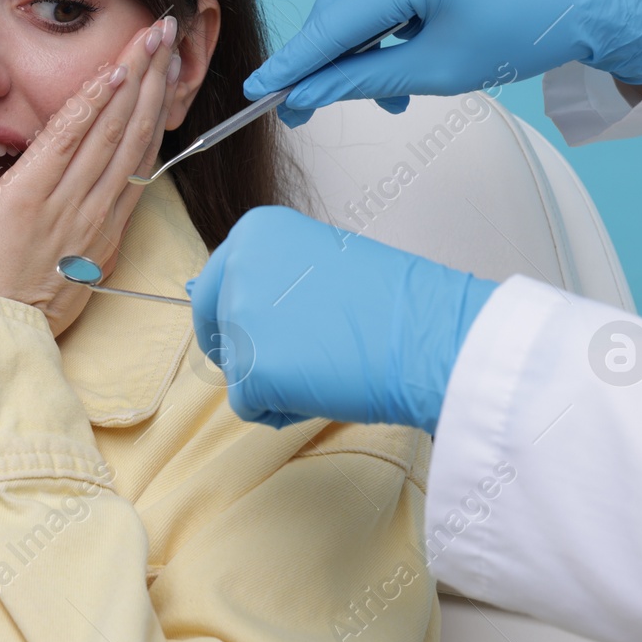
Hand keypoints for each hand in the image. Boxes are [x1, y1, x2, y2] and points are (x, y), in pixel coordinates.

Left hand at [0, 15, 180, 335]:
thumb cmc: (13, 312)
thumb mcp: (64, 280)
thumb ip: (79, 243)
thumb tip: (90, 221)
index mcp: (102, 232)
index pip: (138, 159)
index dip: (155, 111)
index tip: (165, 74)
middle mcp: (96, 215)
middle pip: (136, 135)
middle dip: (155, 80)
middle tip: (168, 34)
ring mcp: (68, 206)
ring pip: (113, 130)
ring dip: (135, 76)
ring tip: (150, 35)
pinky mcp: (30, 199)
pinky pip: (69, 141)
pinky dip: (94, 104)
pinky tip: (112, 71)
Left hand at [185, 205, 497, 433]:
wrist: (428, 336)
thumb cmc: (390, 304)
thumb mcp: (319, 263)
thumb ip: (274, 278)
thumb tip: (241, 309)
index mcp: (255, 231)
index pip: (213, 284)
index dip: (229, 319)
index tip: (251, 336)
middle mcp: (237, 264)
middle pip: (215, 327)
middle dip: (241, 352)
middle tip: (286, 363)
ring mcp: (241, 315)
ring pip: (233, 369)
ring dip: (270, 381)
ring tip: (324, 367)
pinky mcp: (251, 367)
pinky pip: (247, 405)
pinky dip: (278, 410)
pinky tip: (321, 390)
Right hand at [246, 0, 641, 126]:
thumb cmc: (524, 32)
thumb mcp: (438, 70)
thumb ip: (363, 81)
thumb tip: (307, 97)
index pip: (334, 23)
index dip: (293, 63)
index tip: (257, 91)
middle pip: (340, 6)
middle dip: (329, 59)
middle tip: (311, 109)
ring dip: (360, 43)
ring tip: (388, 93)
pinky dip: (383, 19)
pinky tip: (400, 53)